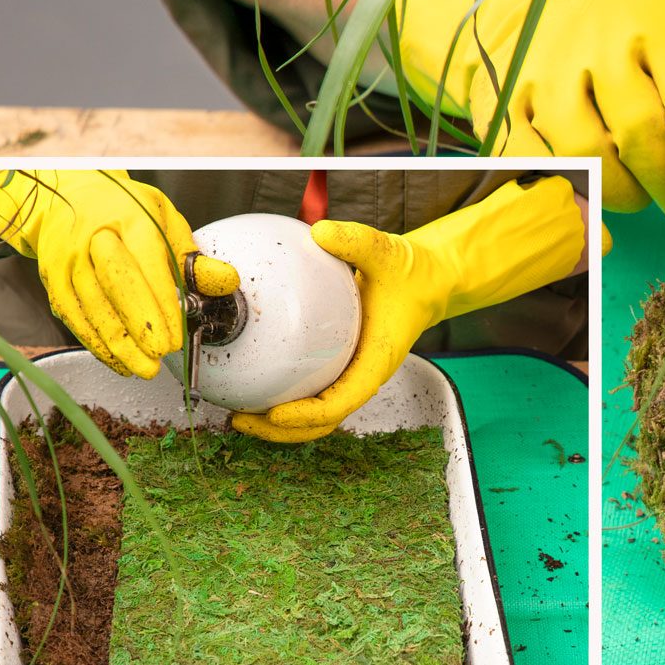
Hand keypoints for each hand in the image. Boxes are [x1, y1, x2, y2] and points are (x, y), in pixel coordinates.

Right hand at [0, 169, 238, 377]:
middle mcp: (94, 239)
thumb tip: (226, 281)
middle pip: (114, 287)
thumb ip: (194, 258)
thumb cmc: (125, 211)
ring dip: (117, 344)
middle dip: (139, 327)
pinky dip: (96, 343)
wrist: (68, 198)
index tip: (176, 336)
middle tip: (160, 356)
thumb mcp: (167, 221)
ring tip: (143, 369)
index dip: (161, 305)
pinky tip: (118, 361)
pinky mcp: (53, 281)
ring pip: (91, 309)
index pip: (147, 266)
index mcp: (130, 220)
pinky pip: (73, 317)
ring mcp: (68, 260)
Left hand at [232, 176, 584, 442]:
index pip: (342, 401)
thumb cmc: (409, 273)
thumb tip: (321, 233)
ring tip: (238, 415)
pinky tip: (252, 386)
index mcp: (377, 360)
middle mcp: (362, 376)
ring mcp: (350, 377)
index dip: (308, 414)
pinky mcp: (339, 370)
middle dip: (280, 431)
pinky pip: (310, 396)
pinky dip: (282, 402)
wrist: (425, 282)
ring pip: (314, 418)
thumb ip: (356, 241)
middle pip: (322, 424)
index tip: (274, 413)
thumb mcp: (386, 251)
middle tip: (241, 419)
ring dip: (277, 425)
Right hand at [398, 0, 664, 227]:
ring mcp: (548, 71)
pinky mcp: (509, 99)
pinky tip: (590, 193)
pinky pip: (535, 162)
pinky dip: (566, 188)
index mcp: (656, 23)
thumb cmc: (634, 29)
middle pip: (641, 138)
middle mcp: (599, 42)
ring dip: (624, 193)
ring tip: (641, 193)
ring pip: (589, 156)